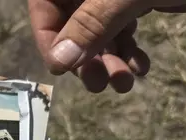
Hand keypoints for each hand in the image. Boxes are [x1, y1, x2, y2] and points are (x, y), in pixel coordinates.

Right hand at [27, 0, 185, 92]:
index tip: (62, 69)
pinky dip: (129, 51)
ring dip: (108, 61)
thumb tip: (59, 62)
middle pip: (69, 22)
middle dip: (85, 58)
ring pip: (97, 31)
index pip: (45, 5)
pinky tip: (141, 68)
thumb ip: (93, 23)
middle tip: (98, 84)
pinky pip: (121, 29)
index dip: (48, 36)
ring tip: (123, 83)